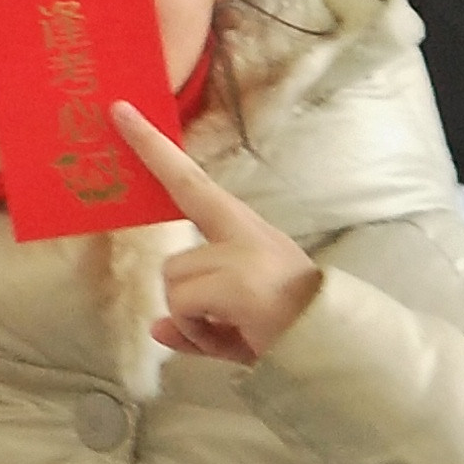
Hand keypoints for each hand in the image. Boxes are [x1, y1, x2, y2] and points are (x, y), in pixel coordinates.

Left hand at [112, 102, 325, 366]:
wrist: (343, 351)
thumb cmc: (293, 337)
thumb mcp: (236, 330)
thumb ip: (196, 326)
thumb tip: (158, 328)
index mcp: (246, 234)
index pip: (194, 184)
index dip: (156, 150)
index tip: (123, 113)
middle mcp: (246, 233)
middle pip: (182, 208)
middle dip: (160, 187)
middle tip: (120, 111)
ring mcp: (243, 255)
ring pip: (173, 279)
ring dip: (190, 316)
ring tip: (230, 332)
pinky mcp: (239, 282)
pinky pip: (183, 305)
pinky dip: (197, 332)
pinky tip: (234, 338)